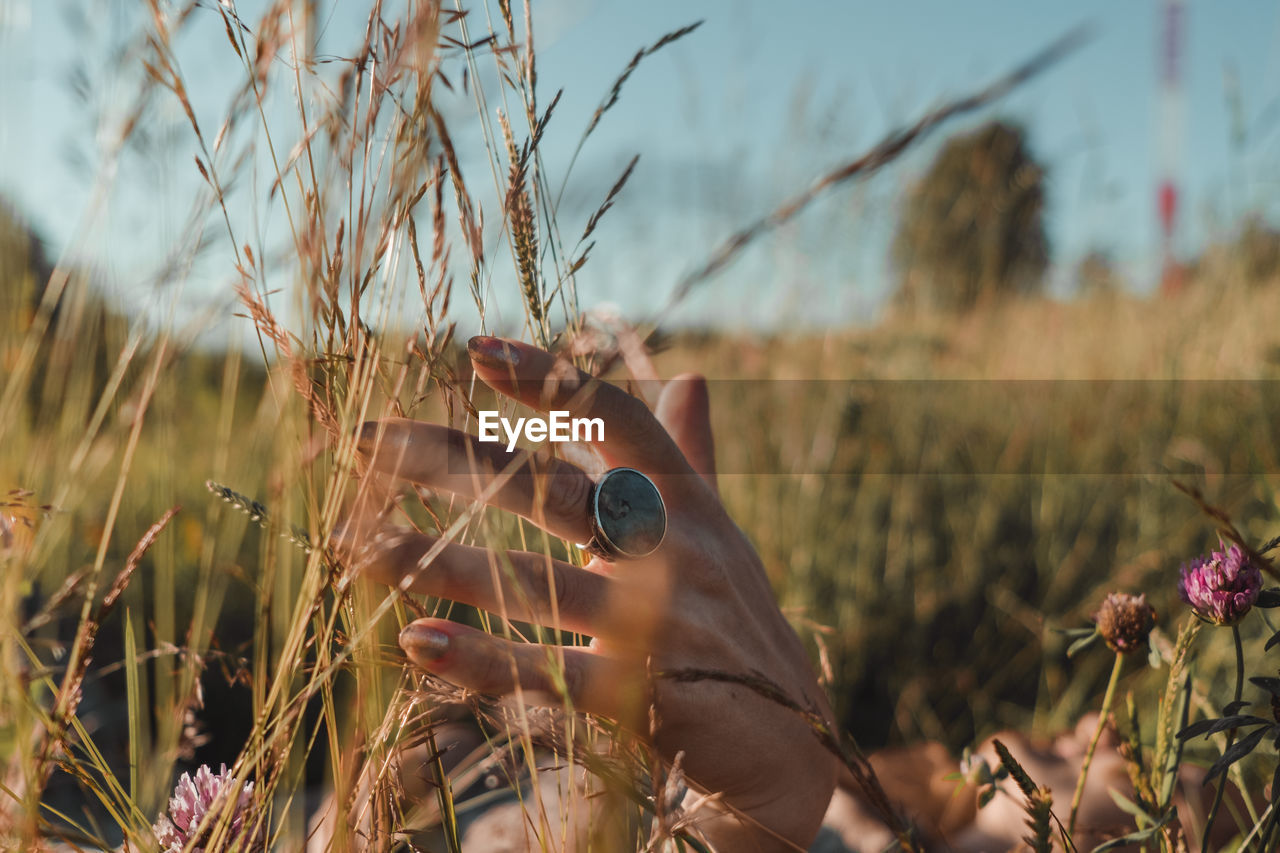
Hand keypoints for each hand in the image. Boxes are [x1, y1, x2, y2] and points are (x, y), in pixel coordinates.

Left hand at [347, 336, 838, 849]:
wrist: (792, 743)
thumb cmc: (737, 623)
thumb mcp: (720, 534)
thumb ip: (692, 457)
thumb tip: (692, 374)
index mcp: (688, 502)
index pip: (618, 420)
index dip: (551, 382)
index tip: (474, 349)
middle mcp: (676, 550)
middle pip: (550, 489)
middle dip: (451, 462)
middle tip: (363, 439)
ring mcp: (661, 623)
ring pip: (534, 581)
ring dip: (437, 564)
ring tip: (356, 547)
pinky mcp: (645, 696)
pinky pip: (547, 672)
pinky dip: (478, 659)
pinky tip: (414, 642)